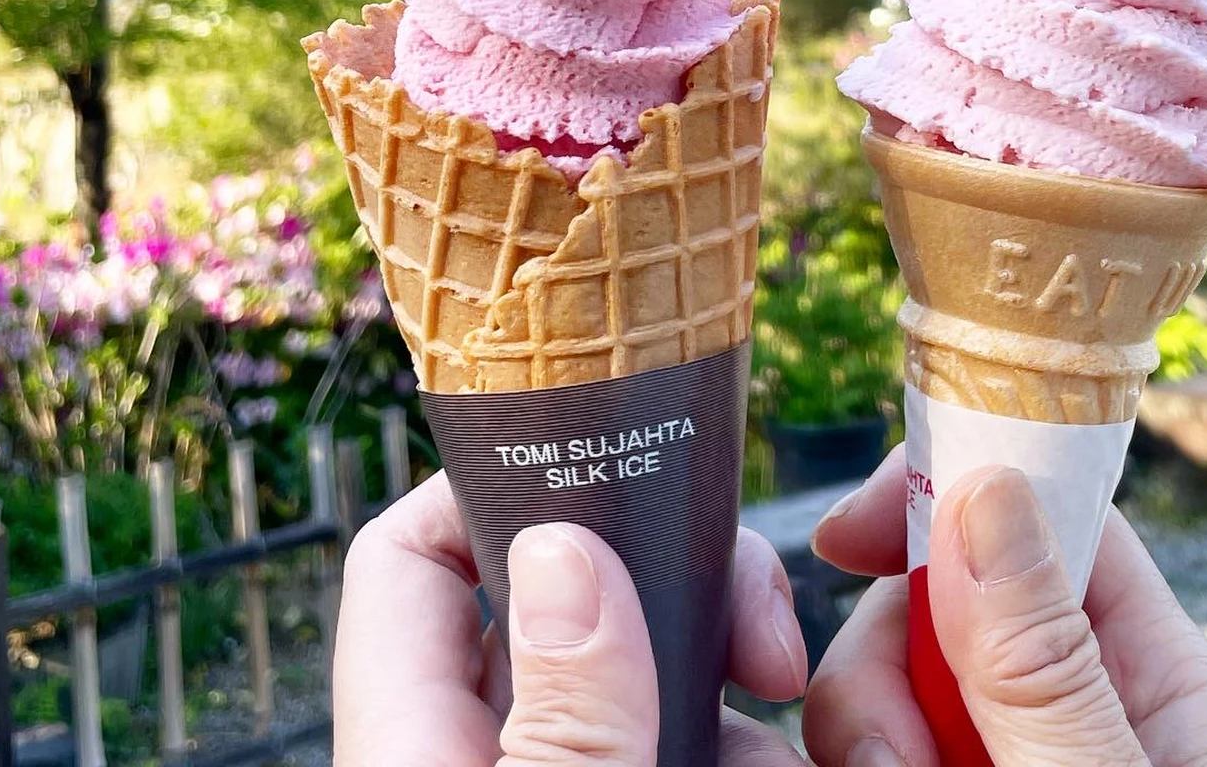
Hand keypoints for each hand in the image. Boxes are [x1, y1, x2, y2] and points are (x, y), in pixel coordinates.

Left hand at [335, 472, 806, 765]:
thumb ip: (565, 710)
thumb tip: (564, 547)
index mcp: (413, 743)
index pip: (410, 556)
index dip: (490, 484)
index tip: (608, 469)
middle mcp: (487, 744)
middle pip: (570, 594)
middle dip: (682, 584)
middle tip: (762, 628)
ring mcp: (562, 766)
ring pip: (653, 668)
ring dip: (736, 667)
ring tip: (791, 696)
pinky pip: (692, 738)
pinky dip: (749, 741)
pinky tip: (796, 759)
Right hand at [803, 447, 1206, 766]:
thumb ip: (1047, 668)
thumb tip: (985, 492)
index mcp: (1163, 689)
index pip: (1054, 520)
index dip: (949, 494)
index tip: (850, 533)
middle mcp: (1080, 711)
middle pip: (945, 602)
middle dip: (885, 660)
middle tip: (887, 757)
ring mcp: (1006, 753)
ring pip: (891, 679)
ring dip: (864, 729)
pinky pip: (874, 741)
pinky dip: (855, 758)